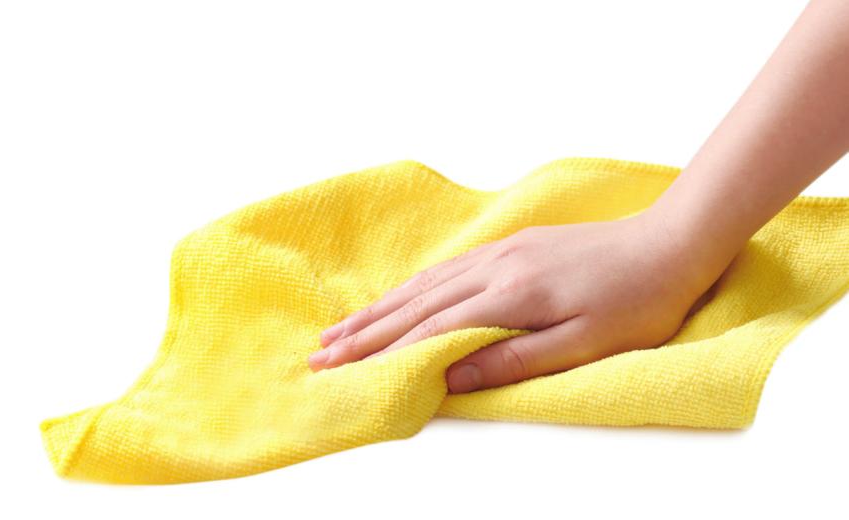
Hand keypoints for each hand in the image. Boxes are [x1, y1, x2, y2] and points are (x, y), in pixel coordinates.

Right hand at [307, 211, 724, 392]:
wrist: (668, 243)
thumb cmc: (636, 302)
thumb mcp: (584, 345)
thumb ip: (515, 360)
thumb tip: (452, 377)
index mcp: (512, 297)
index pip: (431, 331)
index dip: (384, 353)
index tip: (342, 370)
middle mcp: (495, 269)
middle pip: (415, 305)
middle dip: (364, 331)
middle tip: (320, 351)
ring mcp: (500, 253)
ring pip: (424, 283)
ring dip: (379, 307)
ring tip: (342, 326)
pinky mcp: (511, 246)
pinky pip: (447, 267)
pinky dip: (411, 286)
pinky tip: (397, 296)